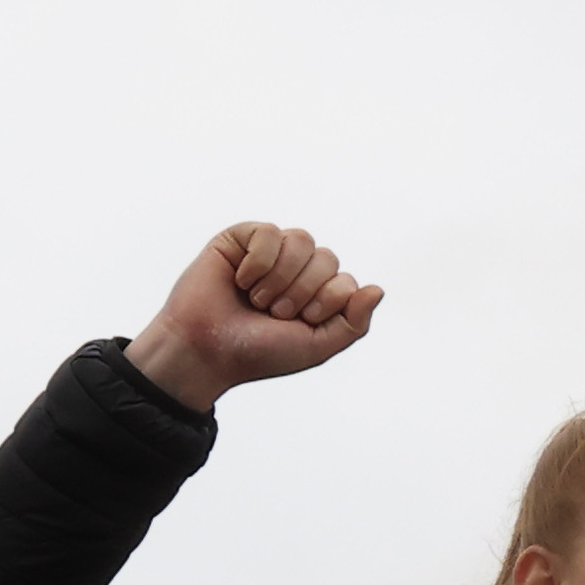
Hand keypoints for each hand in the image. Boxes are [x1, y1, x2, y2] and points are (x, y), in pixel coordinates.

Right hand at [127, 224, 382, 411]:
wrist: (207, 351)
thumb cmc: (259, 352)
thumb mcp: (317, 347)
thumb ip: (353, 323)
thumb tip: (378, 289)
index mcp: (317, 293)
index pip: (345, 280)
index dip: (326, 301)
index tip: (299, 322)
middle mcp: (296, 270)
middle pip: (326, 257)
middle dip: (303, 291)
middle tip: (274, 313)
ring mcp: (270, 252)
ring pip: (302, 240)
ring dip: (281, 278)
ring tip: (257, 299)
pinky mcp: (241, 238)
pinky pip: (270, 232)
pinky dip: (259, 261)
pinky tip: (241, 279)